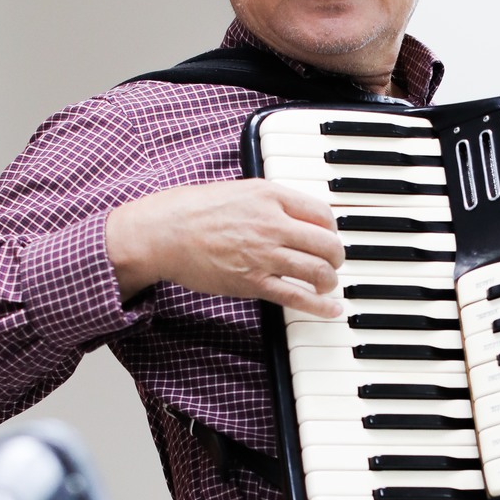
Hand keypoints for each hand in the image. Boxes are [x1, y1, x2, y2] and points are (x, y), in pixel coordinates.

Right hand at [106, 179, 343, 316]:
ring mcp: (264, 254)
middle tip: (333, 262)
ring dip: (329, 280)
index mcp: (269, 195)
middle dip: (336, 256)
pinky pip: (297, 296)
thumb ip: (268, 201)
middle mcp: (272, 223)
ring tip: (326, 284)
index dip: (332, 229)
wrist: (162, 233)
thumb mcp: (237, 190)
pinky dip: (320, 306)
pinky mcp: (253, 282)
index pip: (322, 213)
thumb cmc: (191, 210)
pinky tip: (330, 309)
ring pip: (318, 270)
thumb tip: (292, 214)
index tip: (329, 236)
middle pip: (327, 243)